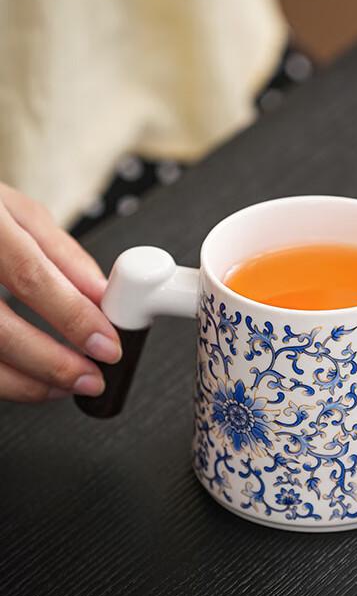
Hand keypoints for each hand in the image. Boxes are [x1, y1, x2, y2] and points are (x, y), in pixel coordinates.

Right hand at [0, 182, 120, 401]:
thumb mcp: (12, 210)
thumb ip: (60, 253)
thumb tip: (103, 296)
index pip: (30, 276)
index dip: (73, 317)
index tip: (108, 345)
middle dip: (53, 363)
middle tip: (91, 378)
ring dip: (26, 382)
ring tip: (65, 385)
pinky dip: (2, 380)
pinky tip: (28, 380)